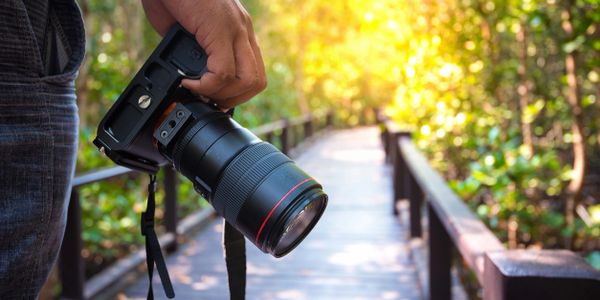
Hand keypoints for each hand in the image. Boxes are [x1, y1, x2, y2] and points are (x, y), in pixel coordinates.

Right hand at [141, 0, 266, 108]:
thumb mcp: (190, 30)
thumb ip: (197, 52)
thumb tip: (191, 76)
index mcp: (239, 31)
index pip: (254, 73)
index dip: (236, 93)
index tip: (214, 98)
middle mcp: (243, 30)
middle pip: (257, 81)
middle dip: (233, 100)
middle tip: (209, 101)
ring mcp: (235, 29)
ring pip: (247, 80)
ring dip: (221, 95)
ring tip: (198, 92)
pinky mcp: (220, 29)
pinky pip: (223, 72)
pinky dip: (205, 85)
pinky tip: (187, 82)